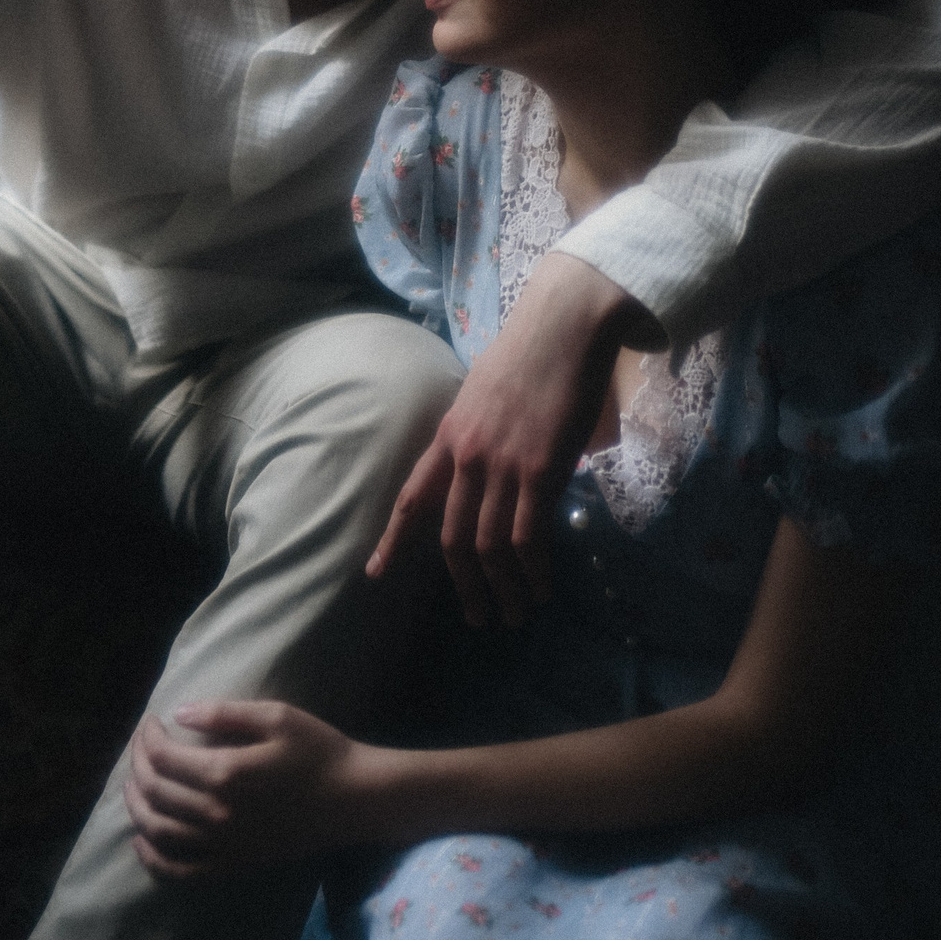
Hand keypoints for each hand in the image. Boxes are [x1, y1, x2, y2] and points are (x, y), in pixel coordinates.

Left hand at [122, 700, 371, 881]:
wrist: (354, 798)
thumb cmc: (318, 750)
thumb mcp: (276, 716)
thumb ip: (223, 712)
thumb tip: (179, 713)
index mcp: (226, 772)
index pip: (164, 757)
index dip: (148, 737)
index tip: (151, 722)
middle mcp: (217, 813)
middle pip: (156, 791)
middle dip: (138, 765)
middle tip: (141, 746)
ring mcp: (224, 844)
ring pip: (159, 830)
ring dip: (136, 807)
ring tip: (132, 786)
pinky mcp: (234, 864)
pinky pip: (181, 871)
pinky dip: (153, 859)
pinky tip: (142, 841)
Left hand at [366, 254, 643, 631]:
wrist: (564, 323)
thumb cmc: (532, 349)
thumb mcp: (485, 390)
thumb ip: (480, 430)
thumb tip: (492, 461)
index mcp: (449, 433)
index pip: (413, 497)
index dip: (394, 540)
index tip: (376, 574)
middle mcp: (467, 454)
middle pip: (452, 536)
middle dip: (464, 584)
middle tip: (479, 616)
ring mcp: (502, 464)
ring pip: (489, 545)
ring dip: (501, 588)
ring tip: (514, 614)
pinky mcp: (539, 469)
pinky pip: (528, 536)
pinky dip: (533, 570)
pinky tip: (542, 586)